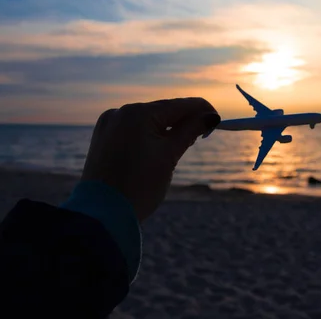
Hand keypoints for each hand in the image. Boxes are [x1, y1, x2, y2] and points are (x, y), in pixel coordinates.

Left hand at [81, 98, 219, 220]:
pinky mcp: (103, 137)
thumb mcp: (169, 156)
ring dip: (167, 128)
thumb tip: (210, 116)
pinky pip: (133, 129)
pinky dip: (149, 135)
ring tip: (180, 146)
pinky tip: (158, 149)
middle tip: (203, 135)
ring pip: (148, 120)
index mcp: (138, 114)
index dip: (202, 110)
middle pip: (163, 110)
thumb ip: (190, 131)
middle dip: (184, 121)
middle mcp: (121, 112)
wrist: (102, 215)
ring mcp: (109, 124)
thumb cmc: (139, 187)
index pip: (180, 105)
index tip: (218, 121)